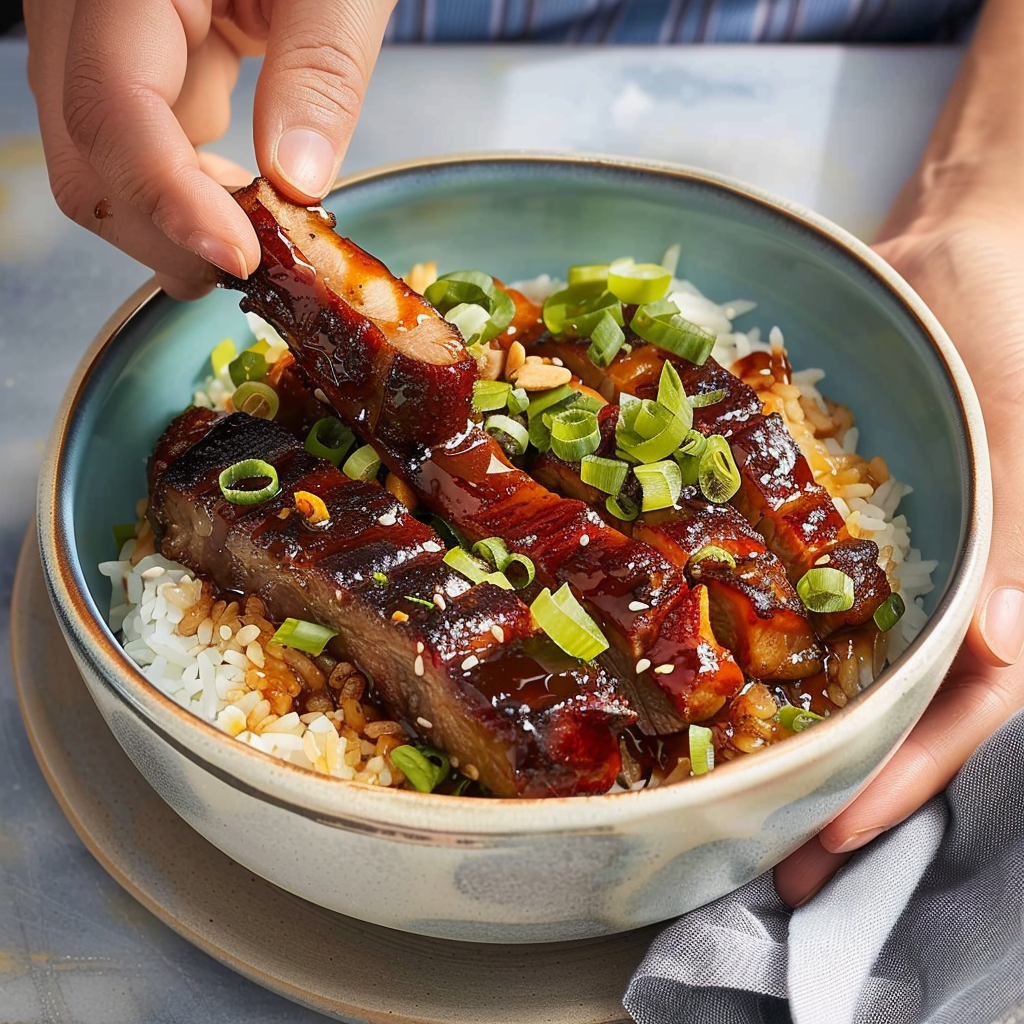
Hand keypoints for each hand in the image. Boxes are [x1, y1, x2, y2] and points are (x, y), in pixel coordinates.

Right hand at [24, 0, 394, 298]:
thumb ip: (321, 70)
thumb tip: (297, 184)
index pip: (112, 104)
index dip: (170, 197)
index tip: (240, 258)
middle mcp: (85, 3)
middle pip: (85, 153)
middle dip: (166, 230)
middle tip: (254, 264)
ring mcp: (96, 31)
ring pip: (98, 160)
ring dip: (173, 217)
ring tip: (256, 232)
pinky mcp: (125, 52)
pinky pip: (130, 139)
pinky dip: (183, 187)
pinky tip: (238, 198)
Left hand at [775, 215, 1023, 905]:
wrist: (966, 247)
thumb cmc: (1016, 330)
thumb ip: (1020, 542)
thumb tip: (1005, 650)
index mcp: (1004, 590)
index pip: (961, 714)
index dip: (900, 781)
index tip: (827, 838)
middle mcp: (948, 591)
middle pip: (897, 714)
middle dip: (837, 785)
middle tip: (764, 852)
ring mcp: (893, 562)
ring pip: (850, 669)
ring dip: (799, 730)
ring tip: (733, 791)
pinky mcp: (841, 523)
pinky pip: (807, 594)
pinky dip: (769, 639)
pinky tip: (711, 676)